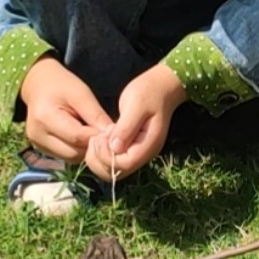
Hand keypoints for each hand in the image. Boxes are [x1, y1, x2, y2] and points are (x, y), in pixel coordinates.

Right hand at [19, 55, 113, 163]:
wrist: (38, 84)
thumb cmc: (62, 85)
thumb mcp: (82, 94)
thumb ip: (96, 115)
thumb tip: (113, 135)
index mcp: (45, 117)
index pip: (77, 137)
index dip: (96, 137)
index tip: (112, 132)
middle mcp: (38, 135)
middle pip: (73, 152)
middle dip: (91, 145)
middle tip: (103, 134)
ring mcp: (37, 144)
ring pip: (70, 158)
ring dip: (84, 149)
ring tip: (91, 133)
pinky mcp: (40, 148)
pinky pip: (64, 156)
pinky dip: (76, 149)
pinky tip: (81, 136)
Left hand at [86, 63, 186, 181]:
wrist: (162, 85)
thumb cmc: (149, 91)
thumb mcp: (136, 104)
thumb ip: (126, 127)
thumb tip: (114, 147)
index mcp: (148, 145)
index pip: (124, 165)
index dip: (106, 156)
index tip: (99, 137)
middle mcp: (145, 154)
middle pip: (117, 173)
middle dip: (100, 160)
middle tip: (95, 138)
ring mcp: (139, 152)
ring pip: (114, 170)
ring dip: (100, 158)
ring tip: (98, 137)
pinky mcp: (133, 148)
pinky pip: (116, 161)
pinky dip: (104, 154)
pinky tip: (102, 138)